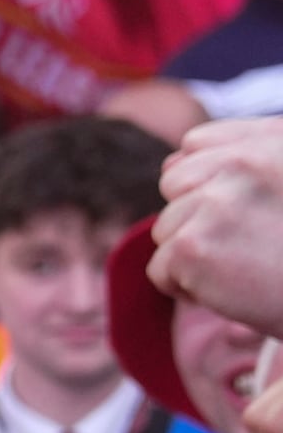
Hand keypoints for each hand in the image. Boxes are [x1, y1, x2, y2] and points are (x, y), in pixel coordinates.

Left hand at [153, 119, 282, 335]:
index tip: (237, 211)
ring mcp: (217, 202)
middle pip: (174, 185)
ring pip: (166, 229)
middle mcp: (244, 162)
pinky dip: (189, 290)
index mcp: (274, 140)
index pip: (196, 144)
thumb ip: (245, 159)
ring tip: (247, 268)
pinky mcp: (194, 247)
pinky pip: (161, 269)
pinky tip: (234, 291)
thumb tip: (172, 164)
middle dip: (196, 217)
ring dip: (196, 256)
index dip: (205, 182)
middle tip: (246, 244)